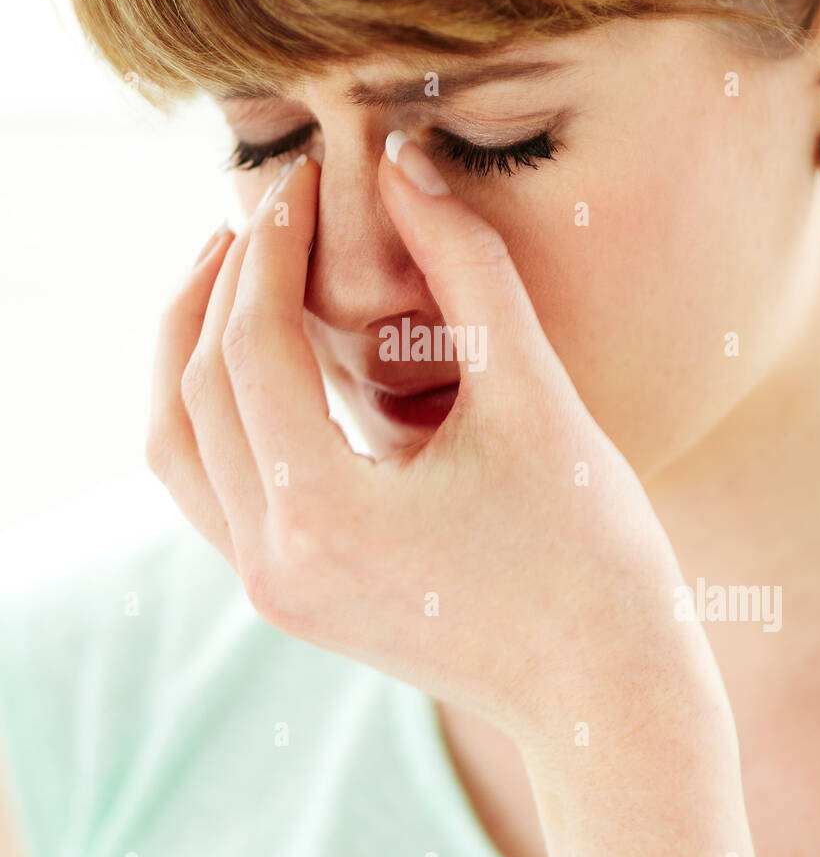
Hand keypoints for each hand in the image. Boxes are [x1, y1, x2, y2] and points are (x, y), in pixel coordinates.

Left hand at [146, 138, 718, 748]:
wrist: (603, 693)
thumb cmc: (592, 552)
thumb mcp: (535, 396)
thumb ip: (467, 267)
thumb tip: (405, 163)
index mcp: (322, 511)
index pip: (252, 343)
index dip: (271, 247)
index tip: (301, 182)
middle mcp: (273, 560)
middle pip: (195, 389)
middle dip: (222, 285)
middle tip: (267, 210)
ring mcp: (272, 588)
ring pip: (179, 444)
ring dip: (195, 348)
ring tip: (242, 270)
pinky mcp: (288, 596)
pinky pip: (208, 487)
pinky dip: (214, 410)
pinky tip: (261, 355)